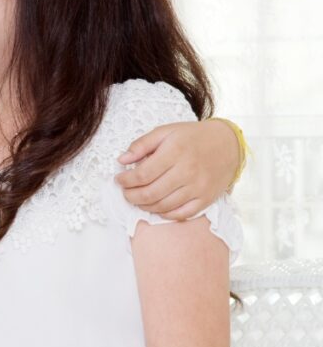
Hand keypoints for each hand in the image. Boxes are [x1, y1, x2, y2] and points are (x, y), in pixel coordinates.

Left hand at [116, 120, 239, 219]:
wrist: (228, 144)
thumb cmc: (192, 137)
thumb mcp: (165, 131)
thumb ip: (141, 145)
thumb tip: (121, 160)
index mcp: (175, 152)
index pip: (142, 174)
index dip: (125, 181)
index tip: (118, 180)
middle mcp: (187, 171)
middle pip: (150, 193)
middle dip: (131, 196)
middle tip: (125, 192)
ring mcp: (198, 188)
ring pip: (163, 206)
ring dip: (144, 206)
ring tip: (137, 199)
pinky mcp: (206, 199)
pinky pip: (181, 214)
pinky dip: (164, 214)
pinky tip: (156, 206)